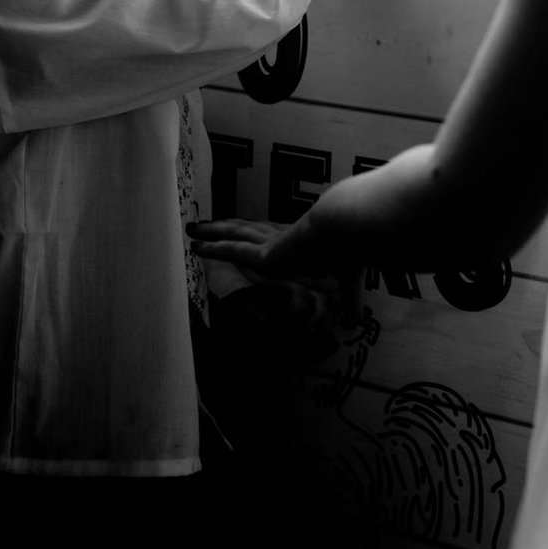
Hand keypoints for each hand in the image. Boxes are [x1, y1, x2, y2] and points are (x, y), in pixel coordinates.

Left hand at [191, 218, 359, 321]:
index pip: (269, 235)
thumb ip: (351, 299)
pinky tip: (196, 247)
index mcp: (299, 239)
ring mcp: (271, 242)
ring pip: (232, 233)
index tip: (242, 230)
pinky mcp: (266, 254)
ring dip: (211, 231)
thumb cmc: (354, 250)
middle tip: (203, 225)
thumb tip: (356, 323)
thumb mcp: (351, 280)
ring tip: (191, 228)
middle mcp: (281, 236)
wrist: (351, 231)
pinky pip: (232, 250)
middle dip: (224, 227)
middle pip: (245, 228)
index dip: (254, 233)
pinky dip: (214, 248)